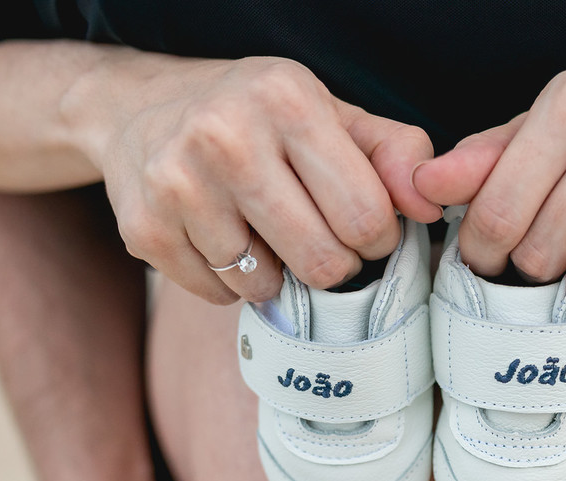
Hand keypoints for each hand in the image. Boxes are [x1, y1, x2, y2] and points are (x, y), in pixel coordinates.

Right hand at [80, 54, 440, 303]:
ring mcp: (178, 184)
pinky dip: (232, 283)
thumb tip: (431, 206)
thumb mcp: (328, 113)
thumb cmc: (253, 116)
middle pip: (322, 262)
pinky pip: (220, 296)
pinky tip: (222, 240)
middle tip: (319, 239)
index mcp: (286, 100)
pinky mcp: (145, 228)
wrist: (135, 108)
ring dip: (278, 274)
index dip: (377, 237)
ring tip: (262, 232)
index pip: (365, 215)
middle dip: (334, 264)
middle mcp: (226, 136)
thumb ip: (394, 152)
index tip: (363, 227)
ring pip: (268, 286)